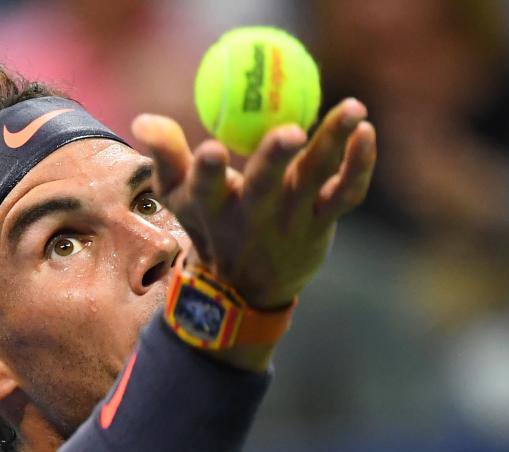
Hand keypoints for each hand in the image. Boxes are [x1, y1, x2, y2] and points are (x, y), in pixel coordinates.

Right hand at [132, 98, 375, 309]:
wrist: (246, 287)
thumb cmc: (210, 228)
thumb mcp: (179, 197)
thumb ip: (165, 156)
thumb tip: (142, 120)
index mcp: (215, 206)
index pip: (206, 188)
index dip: (208, 172)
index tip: (212, 150)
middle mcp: (254, 215)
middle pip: (264, 186)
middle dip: (274, 160)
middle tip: (291, 131)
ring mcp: (292, 221)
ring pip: (314, 180)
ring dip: (333, 143)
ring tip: (353, 107)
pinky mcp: (323, 222)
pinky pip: (346, 193)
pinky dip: (360, 165)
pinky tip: (366, 132)